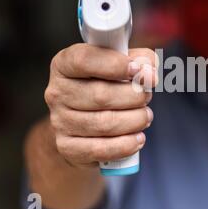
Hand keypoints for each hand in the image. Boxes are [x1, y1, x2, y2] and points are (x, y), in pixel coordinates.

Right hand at [44, 43, 156, 168]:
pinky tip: (138, 138)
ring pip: (105, 123)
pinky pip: (101, 149)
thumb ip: (140, 60)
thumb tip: (149, 73)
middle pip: (101, 95)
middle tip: (147, 97)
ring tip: (145, 116)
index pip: (84, 60)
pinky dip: (126, 144)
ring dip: (135, 120)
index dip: (115, 65)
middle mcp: (58, 92)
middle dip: (134, 97)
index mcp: (65, 64)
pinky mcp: (68, 147)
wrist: (83, 124)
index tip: (139, 70)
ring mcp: (60, 121)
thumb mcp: (122, 65)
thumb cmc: (106, 86)